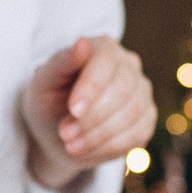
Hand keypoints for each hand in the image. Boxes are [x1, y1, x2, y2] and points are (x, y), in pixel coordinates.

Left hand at [20, 35, 154, 186]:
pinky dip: (109, 147)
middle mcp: (129, 65)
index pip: (106, 61)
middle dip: (92, 116)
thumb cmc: (49, 99)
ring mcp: (142, 91)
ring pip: (132, 113)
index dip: (92, 87)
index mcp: (103, 48)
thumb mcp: (45, 83)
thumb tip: (83, 42)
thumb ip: (63, 62)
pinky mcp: (147, 118)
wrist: (58, 132)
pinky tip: (86, 150)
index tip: (74, 110)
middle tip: (65, 133)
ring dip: (99, 134)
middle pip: (123, 89)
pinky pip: (137, 134)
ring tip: (71, 144)